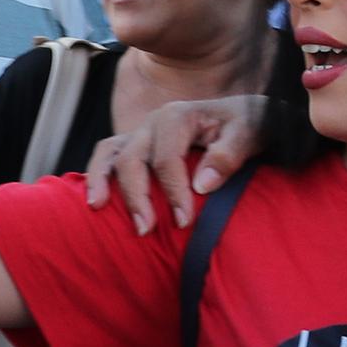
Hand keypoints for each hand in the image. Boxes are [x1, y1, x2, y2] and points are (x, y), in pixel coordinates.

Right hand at [81, 93, 270, 231]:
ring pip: (111, 153)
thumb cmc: (250, 126)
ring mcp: (142, 132)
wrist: (248, 116)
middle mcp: (154, 121)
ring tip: (99, 209)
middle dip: (137, 196)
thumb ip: (229, 154)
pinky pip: (107, 154)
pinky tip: (95, 200)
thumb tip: (202, 186)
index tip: (184, 223)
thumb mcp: (250, 133)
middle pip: (132, 159)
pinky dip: (97, 173)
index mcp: (179, 116)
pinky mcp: (137, 143)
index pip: (167, 158)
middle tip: (146, 230)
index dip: (173, 192)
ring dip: (103, 182)